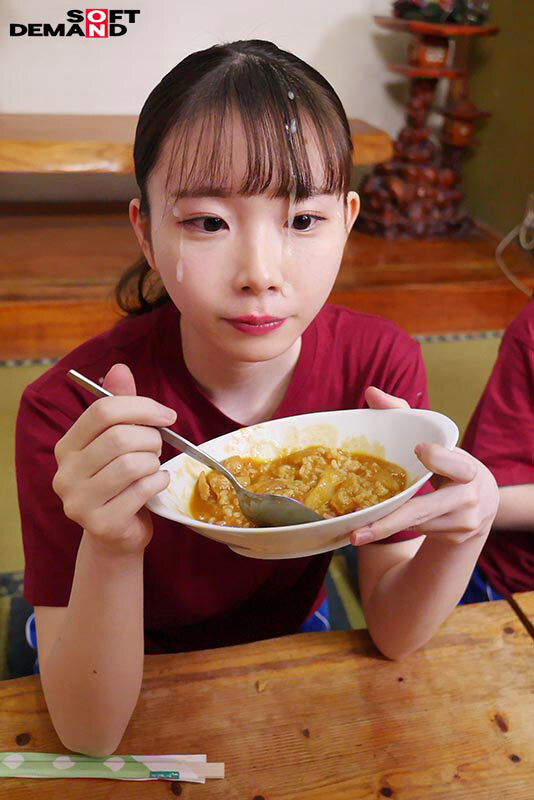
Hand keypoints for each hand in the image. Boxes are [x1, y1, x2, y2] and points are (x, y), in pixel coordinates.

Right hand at [52, 363, 176, 554]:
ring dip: (154, 462)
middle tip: (160, 447)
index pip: (102, 411)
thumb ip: (120, 406)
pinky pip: (142, 490)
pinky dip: (159, 483)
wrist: (116, 535)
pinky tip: (157, 484)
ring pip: (132, 465)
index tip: (167, 414)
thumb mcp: (120, 440)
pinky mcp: (100, 524)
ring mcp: (79, 502)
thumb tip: (120, 368)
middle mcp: (65, 473)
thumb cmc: (121, 482)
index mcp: (68, 446)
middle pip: (119, 437)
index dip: (140, 406)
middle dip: (152, 438)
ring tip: (154, 468)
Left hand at [350, 387, 498, 545]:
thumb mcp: (436, 440)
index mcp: (466, 467)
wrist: (482, 504)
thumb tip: (370, 392)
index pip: (456, 464)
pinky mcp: (456, 536)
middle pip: (425, 508)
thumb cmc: (450, 463)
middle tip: (358, 532)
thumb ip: (404, 414)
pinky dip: (399, 527)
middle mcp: (468, 495)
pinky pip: (419, 532)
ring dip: (387, 524)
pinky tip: (382, 526)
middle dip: (389, 523)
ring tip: (360, 532)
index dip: (438, 458)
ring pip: (415, 523)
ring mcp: (463, 520)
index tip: (419, 448)